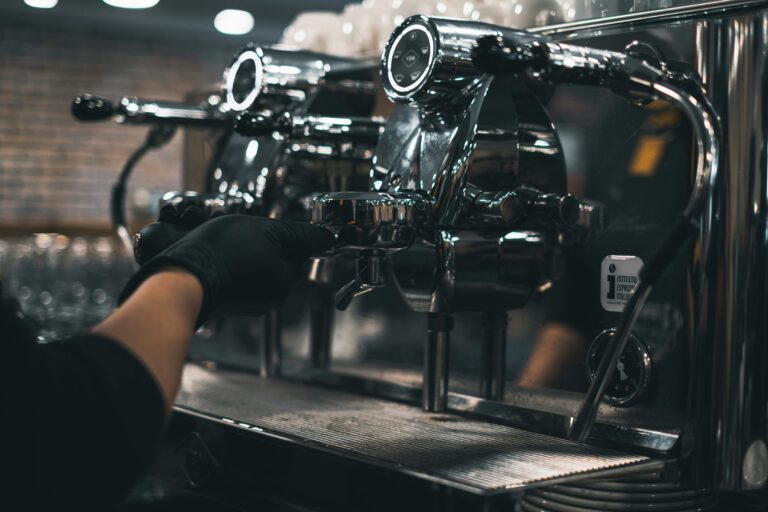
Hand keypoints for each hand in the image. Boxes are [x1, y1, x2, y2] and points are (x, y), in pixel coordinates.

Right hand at [120, 215, 334, 324]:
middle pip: (280, 264)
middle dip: (268, 248)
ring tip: (229, 243)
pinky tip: (219, 257)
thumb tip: (328, 237)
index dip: (287, 238)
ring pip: (258, 271)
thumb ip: (299, 235)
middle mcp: (270, 297)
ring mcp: (248, 303)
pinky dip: (233, 267)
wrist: (179, 280)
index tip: (271, 229)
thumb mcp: (265, 230)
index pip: (299, 255)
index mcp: (284, 280)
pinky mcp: (228, 304)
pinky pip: (239, 279)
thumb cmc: (221, 253)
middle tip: (247, 233)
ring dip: (249, 255)